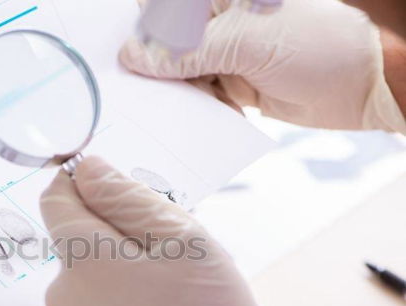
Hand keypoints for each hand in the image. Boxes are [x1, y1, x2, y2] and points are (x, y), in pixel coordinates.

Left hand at [40, 157, 293, 305]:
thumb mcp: (181, 239)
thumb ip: (125, 197)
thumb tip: (86, 170)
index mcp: (82, 259)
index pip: (56, 200)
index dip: (82, 185)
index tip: (113, 190)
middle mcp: (61, 299)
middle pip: (76, 248)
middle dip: (113, 243)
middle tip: (165, 263)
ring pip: (86, 290)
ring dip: (115, 285)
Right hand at [120, 0, 405, 132]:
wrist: (364, 84)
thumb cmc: (319, 44)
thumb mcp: (248, 42)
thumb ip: (188, 51)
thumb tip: (134, 56)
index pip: (162, 7)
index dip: (139, 28)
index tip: (116, 56)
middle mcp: (219, 22)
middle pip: (165, 42)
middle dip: (149, 66)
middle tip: (127, 90)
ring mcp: (226, 54)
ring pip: (178, 73)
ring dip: (168, 92)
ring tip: (154, 110)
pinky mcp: (233, 85)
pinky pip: (198, 97)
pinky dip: (190, 109)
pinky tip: (184, 119)